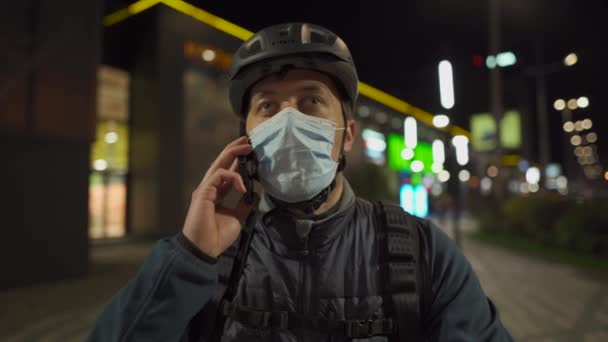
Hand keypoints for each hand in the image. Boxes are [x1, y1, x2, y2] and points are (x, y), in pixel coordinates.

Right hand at [182, 136, 255, 257]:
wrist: (204, 249)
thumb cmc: (217, 236)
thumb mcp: (237, 217)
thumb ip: (244, 205)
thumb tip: (256, 194)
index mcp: (217, 194)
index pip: (227, 172)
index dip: (237, 161)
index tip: (250, 153)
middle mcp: (210, 188)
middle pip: (221, 163)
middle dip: (234, 150)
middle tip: (247, 140)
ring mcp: (205, 189)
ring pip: (218, 164)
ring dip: (233, 153)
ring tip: (247, 148)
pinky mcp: (203, 192)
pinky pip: (219, 175)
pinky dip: (233, 177)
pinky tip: (244, 186)